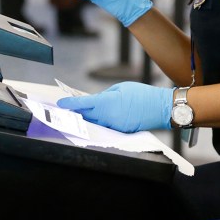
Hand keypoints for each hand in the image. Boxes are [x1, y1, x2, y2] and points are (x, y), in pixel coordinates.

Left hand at [57, 82, 172, 132]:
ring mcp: (114, 126)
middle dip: (76, 112)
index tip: (61, 104)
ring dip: (87, 118)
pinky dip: (100, 122)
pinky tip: (98, 118)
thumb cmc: (141, 95)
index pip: (82, 104)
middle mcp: (108, 117)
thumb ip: (105, 95)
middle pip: (85, 116)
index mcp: (106, 102)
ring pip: (95, 123)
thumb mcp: (120, 88)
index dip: (70, 104)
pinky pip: (106, 127)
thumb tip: (95, 101)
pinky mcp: (120, 132)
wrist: (159, 108)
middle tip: (68, 109)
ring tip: (80, 113)